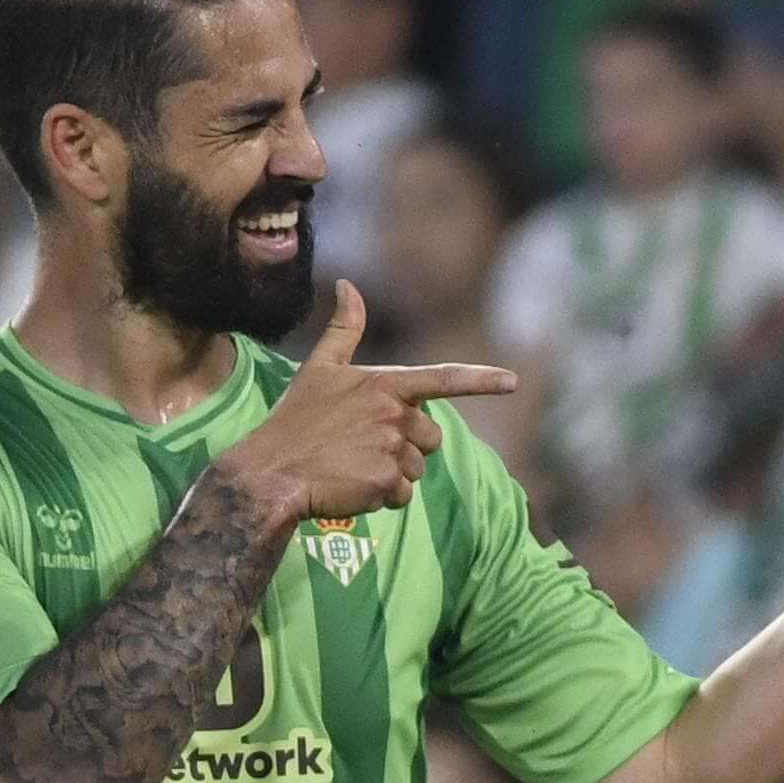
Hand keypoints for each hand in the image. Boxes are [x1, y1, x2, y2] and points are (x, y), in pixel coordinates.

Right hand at [216, 284, 514, 527]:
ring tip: (352, 467)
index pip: (444, 378)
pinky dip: (382, 498)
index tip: (513, 382)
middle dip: (406, 446)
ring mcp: (392, 448)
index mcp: (385, 383)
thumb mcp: (318, 369)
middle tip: (362, 447)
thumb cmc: (293, 420)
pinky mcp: (385, 481)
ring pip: (416, 469)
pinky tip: (352, 487)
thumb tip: (347, 284)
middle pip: (430, 437)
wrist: (270, 473)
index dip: (482, 380)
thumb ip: (343, 329)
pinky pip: (402, 496)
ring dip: (392, 475)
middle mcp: (395, 413)